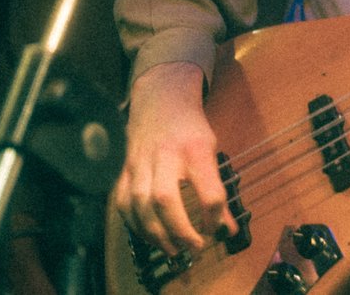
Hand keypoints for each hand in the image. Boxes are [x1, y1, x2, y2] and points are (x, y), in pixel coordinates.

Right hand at [111, 61, 236, 257]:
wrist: (160, 99)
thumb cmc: (190, 129)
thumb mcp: (212, 151)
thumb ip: (217, 190)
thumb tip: (227, 229)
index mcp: (195, 149)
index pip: (208, 189)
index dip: (214, 216)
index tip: (217, 229)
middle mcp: (165, 156)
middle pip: (164, 199)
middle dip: (178, 230)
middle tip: (193, 247)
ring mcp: (139, 163)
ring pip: (139, 204)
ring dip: (156, 234)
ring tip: (173, 249)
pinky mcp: (123, 170)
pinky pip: (122, 203)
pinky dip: (135, 226)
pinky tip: (150, 236)